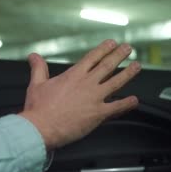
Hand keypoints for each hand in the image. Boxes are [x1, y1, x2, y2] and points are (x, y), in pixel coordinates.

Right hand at [19, 40, 140, 149]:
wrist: (41, 128)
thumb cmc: (38, 109)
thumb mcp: (37, 84)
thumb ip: (38, 68)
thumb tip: (33, 56)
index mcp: (73, 75)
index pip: (92, 58)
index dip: (104, 49)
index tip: (112, 43)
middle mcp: (87, 84)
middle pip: (107, 65)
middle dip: (119, 55)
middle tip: (128, 49)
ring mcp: (94, 98)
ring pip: (116, 82)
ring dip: (128, 73)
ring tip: (137, 66)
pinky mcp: (98, 114)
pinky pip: (117, 107)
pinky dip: (127, 103)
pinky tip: (134, 100)